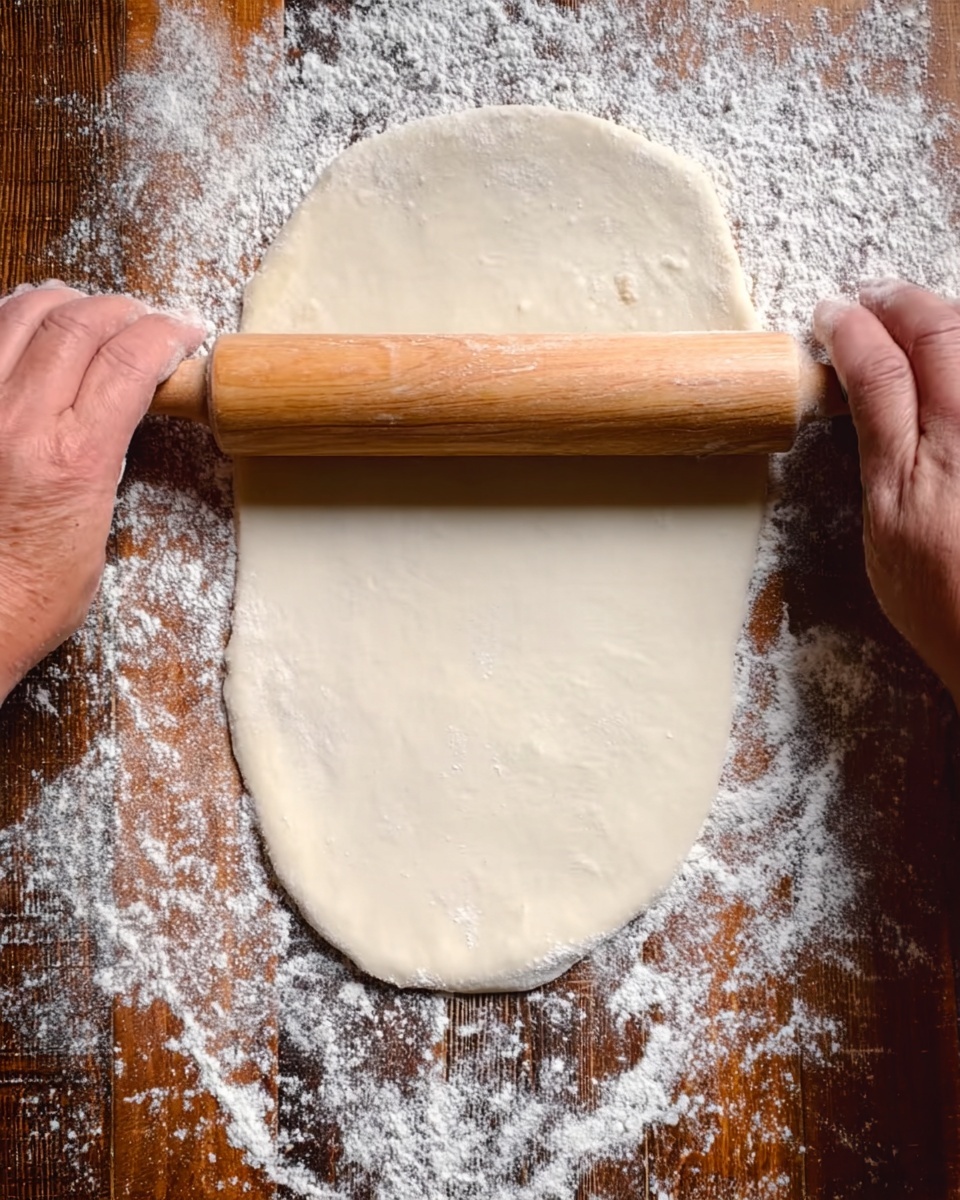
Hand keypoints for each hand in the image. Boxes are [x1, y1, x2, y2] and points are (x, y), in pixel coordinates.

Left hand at [0, 282, 205, 702]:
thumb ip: (103, 458)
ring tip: (95, 312)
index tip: (187, 333)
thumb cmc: (25, 598)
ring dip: (69, 302)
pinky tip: (36, 326)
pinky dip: (16, 315)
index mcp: (69, 460)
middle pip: (78, 322)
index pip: (128, 358)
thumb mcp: (94, 531)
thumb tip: (117, 411)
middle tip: (150, 320)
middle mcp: (14, 421)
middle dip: (126, 310)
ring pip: (22, 311)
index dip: (167, 332)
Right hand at [814, 278, 959, 700]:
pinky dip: (958, 352)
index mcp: (922, 460)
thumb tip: (868, 395)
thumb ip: (882, 452)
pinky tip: (947, 353)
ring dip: (938, 315)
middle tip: (868, 300)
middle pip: (941, 331)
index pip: (882, 368)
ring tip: (908, 315)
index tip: (830, 318)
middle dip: (899, 303)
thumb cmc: (947, 599)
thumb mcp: (888, 528)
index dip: (852, 331)